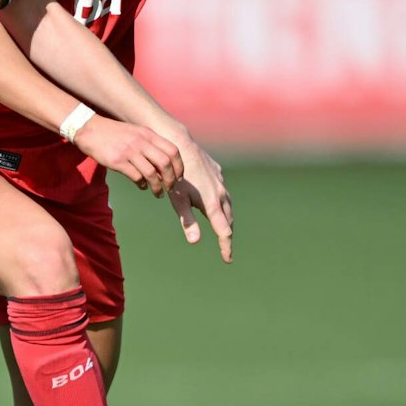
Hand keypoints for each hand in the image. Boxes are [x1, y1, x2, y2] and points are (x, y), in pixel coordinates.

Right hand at [73, 115, 183, 195]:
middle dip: (171, 179)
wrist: (90, 129)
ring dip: (157, 187)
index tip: (179, 177)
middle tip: (170, 188)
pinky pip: (135, 176)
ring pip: (151, 173)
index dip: (179, 166)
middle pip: (165, 163)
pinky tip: (141, 186)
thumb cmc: (114, 133)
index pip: (173, 150)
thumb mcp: (136, 133)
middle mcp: (141, 142)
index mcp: (148, 134)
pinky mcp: (117, 161)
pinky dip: (141, 184)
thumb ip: (150, 145)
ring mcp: (129, 151)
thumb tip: (163, 167)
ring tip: (158, 193)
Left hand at [164, 131, 233, 262]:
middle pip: (228, 218)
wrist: (181, 146)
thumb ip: (188, 221)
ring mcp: (220, 181)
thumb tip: (195, 242)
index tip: (227, 259)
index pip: (223, 231)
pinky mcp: (216, 172)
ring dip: (226, 217)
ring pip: (227, 203)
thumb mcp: (179, 201)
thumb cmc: (177, 176)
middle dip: (227, 233)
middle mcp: (221, 193)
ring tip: (223, 227)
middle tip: (225, 246)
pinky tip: (217, 200)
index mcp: (213, 203)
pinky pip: (222, 190)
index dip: (225, 246)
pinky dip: (222, 201)